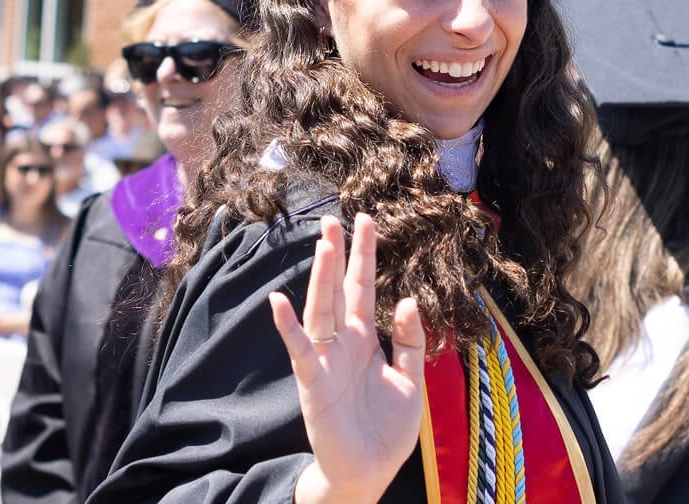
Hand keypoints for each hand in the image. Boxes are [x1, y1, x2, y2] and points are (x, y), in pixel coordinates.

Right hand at [269, 213, 425, 503]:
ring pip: (321, 309)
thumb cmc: (387, 427)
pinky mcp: (314, 383)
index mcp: (365, 338)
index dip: (365, 256)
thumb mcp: (410, 379)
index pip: (364, 287)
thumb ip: (409, 340)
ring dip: (321, 278)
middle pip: (338, 289)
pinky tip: (278, 300)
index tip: (366, 221)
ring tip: (324, 244)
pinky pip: (300, 350)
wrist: (369, 471)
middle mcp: (342, 342)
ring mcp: (326, 360)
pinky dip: (288, 326)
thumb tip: (407, 298)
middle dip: (337, 255)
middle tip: (334, 218)